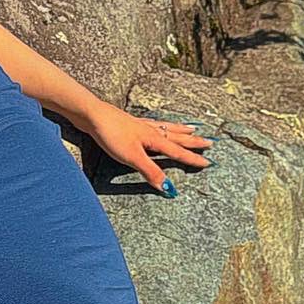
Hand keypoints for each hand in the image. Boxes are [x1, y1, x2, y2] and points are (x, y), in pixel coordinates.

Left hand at [83, 103, 213, 192]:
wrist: (93, 116)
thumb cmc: (112, 135)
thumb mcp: (132, 157)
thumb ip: (151, 171)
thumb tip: (168, 187)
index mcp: (155, 140)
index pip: (178, 152)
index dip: (193, 159)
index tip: (209, 162)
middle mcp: (152, 131)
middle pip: (178, 137)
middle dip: (194, 142)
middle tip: (210, 142)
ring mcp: (142, 126)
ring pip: (168, 128)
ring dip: (182, 130)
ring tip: (193, 129)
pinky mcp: (132, 123)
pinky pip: (155, 124)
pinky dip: (164, 125)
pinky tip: (159, 125)